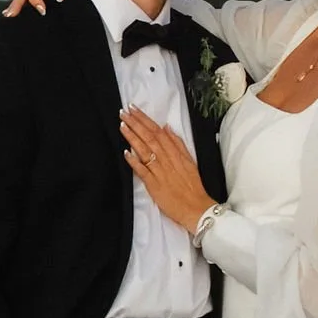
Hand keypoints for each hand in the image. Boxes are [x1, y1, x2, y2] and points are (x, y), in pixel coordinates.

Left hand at [120, 106, 212, 233]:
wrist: (195, 208)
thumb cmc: (192, 186)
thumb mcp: (189, 161)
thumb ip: (178, 144)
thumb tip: (167, 127)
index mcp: (176, 153)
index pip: (158, 132)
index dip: (145, 120)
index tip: (134, 110)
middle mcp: (167, 159)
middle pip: (149, 138)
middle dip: (136, 124)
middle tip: (124, 112)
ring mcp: (160, 171)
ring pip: (144, 150)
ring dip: (132, 137)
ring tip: (122, 126)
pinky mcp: (154, 185)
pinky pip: (142, 171)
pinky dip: (134, 161)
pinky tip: (125, 152)